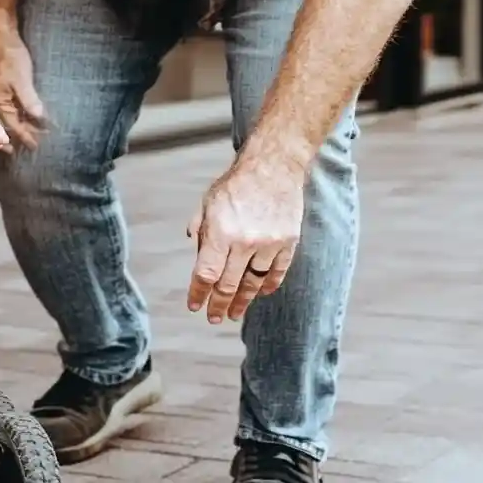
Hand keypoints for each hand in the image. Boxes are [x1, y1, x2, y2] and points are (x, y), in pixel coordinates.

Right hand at [0, 22, 44, 148]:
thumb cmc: (8, 55)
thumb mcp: (22, 80)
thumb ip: (29, 101)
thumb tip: (38, 119)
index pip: (13, 127)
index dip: (25, 137)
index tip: (35, 146)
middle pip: (0, 127)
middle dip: (10, 138)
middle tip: (17, 150)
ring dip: (3, 129)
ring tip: (9, 139)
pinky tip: (5, 114)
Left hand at [186, 161, 304, 323]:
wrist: (274, 167)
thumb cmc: (236, 184)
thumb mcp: (208, 203)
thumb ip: (201, 229)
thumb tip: (197, 253)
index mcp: (221, 232)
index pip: (206, 274)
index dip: (199, 294)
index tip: (194, 306)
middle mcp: (245, 242)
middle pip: (229, 285)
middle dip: (219, 304)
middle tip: (213, 317)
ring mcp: (269, 244)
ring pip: (253, 283)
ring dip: (243, 301)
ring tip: (234, 313)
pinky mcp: (288, 243)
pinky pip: (276, 273)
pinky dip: (266, 287)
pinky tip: (258, 294)